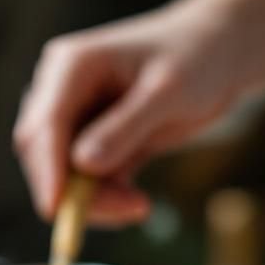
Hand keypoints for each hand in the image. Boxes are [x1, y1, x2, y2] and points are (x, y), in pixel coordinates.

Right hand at [13, 2, 237, 224]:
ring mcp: (73, 119)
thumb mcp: (170, 91)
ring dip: (96, 201)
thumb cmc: (199, 57)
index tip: (56, 209)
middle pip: (44, 156)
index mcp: (71, 67)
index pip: (45, 125)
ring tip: (140, 206)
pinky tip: (136, 201)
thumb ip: (126, 126)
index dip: (47, 169)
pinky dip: (106, 200)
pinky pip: (84, 185)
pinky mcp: (89, 143)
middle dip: (76, 192)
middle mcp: (61, 92)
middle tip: (127, 211)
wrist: (221, 53)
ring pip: (62, 177)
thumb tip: (83, 164)